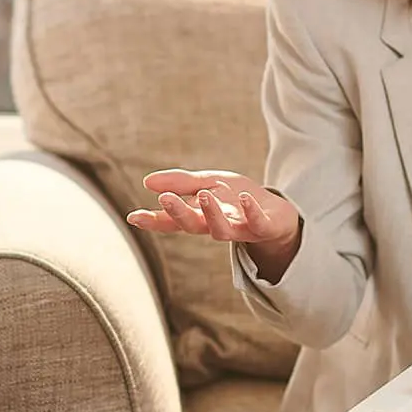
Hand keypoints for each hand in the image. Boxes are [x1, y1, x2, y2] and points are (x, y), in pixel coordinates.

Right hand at [125, 168, 302, 281]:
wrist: (277, 214)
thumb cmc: (237, 199)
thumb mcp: (208, 183)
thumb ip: (181, 182)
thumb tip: (147, 182)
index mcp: (199, 216)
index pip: (172, 220)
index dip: (154, 220)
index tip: (134, 217)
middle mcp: (214, 226)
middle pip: (192, 225)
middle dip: (179, 213)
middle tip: (165, 199)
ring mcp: (239, 229)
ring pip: (221, 230)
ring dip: (211, 213)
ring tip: (203, 195)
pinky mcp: (263, 227)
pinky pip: (256, 223)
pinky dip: (250, 211)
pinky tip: (243, 199)